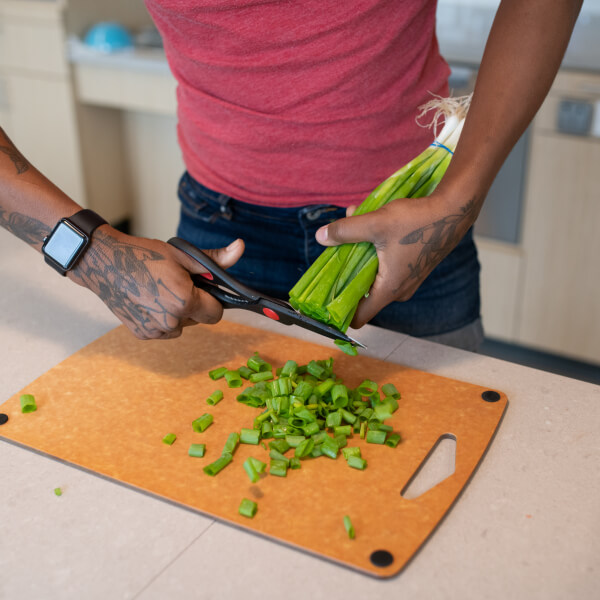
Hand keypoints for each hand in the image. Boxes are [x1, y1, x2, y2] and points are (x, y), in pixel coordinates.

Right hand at [69, 226, 244, 338]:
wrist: (104, 263)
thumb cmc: (144, 255)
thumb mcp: (182, 255)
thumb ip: (214, 259)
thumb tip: (241, 247)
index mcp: (184, 302)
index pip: (216, 313)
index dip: (211, 299)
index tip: (200, 287)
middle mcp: (171, 322)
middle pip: (199, 320)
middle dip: (194, 305)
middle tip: (176, 285)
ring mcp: (155, 331)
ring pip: (181, 326)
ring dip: (177, 314)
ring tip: (160, 291)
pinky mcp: (142, 335)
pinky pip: (163, 330)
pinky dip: (161, 319)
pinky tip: (148, 300)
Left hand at [316, 193, 478, 327]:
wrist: (453, 211)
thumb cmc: (417, 221)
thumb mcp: (376, 223)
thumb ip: (346, 231)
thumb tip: (321, 237)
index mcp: (389, 289)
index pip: (359, 317)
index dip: (340, 312)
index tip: (325, 299)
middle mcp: (398, 291)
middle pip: (362, 293)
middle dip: (347, 272)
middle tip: (338, 250)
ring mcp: (406, 281)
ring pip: (373, 275)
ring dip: (360, 255)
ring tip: (356, 226)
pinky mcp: (411, 268)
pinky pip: (385, 267)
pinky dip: (374, 251)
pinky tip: (371, 225)